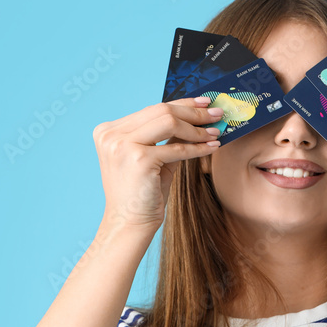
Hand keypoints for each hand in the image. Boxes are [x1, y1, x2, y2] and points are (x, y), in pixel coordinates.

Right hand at [92, 96, 223, 232]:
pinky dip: (197, 147)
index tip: (204, 103)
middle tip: (217, 113)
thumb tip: (198, 117)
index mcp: (109, 130)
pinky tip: (211, 147)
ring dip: (197, 128)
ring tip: (216, 132)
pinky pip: (176, 148)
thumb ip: (168, 137)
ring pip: (169, 123)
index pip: (152, 109)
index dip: (181, 103)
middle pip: (161, 111)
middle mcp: (111, 134)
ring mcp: (122, 145)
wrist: (129, 223)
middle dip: (193, 112)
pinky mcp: (138, 159)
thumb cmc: (143, 193)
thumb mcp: (154, 158)